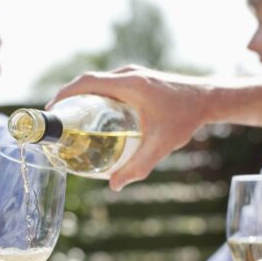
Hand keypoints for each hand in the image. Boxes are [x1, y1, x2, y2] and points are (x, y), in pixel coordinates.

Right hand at [49, 65, 212, 190]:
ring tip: (71, 121)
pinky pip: (108, 85)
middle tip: (57, 122)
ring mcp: (133, 74)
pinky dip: (95, 97)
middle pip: (87, 82)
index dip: (64, 95)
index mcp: (129, 84)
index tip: (51, 111)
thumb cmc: (186, 118)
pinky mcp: (138, 79)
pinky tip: (94, 116)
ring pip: (98, 83)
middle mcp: (128, 74)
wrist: (210, 98)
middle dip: (68, 100)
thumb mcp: (161, 145)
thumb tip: (115, 186)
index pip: (86, 83)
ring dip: (81, 98)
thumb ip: (138, 166)